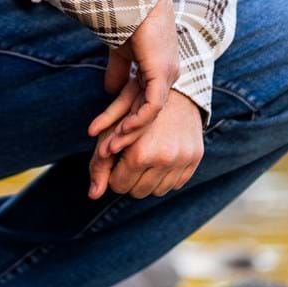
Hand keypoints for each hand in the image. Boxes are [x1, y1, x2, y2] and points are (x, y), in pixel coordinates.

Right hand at [87, 0, 179, 154]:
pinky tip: (122, 134)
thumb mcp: (122, 52)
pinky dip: (137, 122)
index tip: (105, 142)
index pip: (140, 106)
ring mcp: (167, 76)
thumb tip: (109, 90)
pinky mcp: (162, 73)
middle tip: (105, 158)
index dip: (123, 124)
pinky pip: (152, 107)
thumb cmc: (128, 18)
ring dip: (128, 135)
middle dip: (125, 139)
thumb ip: (119, 72)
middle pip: (145, 117)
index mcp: (158, 72)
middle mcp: (167, 78)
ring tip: (109, 151)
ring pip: (149, 117)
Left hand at [87, 86, 203, 198]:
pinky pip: (175, 185)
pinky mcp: (194, 159)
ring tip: (146, 156)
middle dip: (130, 177)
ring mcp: (182, 160)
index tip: (117, 157)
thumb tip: (92, 195)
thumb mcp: (112, 130)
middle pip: (137, 192)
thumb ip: (99, 163)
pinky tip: (161, 157)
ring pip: (156, 192)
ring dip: (148, 179)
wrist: (175, 90)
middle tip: (131, 157)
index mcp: (140, 153)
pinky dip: (165, 176)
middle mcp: (163, 159)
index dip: (114, 172)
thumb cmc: (136, 109)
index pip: (118, 185)